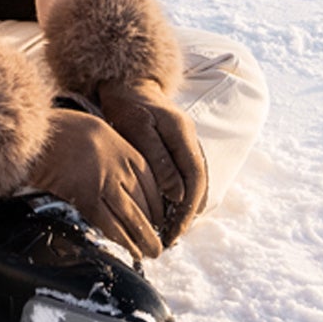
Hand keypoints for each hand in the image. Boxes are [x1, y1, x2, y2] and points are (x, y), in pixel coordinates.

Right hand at [25, 109, 165, 258]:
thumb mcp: (98, 130)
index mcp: (125, 149)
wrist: (35, 134)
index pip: (153, 183)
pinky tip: (131, 251)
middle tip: (160, 241)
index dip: (159, 205)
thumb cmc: (61, 130)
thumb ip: (115, 153)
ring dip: (145, 239)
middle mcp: (119, 166)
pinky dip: (124, 241)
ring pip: (133, 217)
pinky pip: (111, 225)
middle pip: (146, 202)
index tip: (161, 217)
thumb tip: (125, 178)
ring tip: (152, 252)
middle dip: (155, 226)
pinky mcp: (87, 197)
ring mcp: (104, 182)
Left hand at [90, 85, 206, 244]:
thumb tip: (176, 194)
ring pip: (194, 183)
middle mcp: (190, 139)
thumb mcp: (138, 129)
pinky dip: (179, 197)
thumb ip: (158, 160)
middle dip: (186, 215)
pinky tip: (167, 212)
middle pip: (198, 185)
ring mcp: (186, 142)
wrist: (125, 82)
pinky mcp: (177, 146)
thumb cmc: (126, 104)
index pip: (194, 179)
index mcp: (183, 134)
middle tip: (170, 239)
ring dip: (184, 208)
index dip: (187, 209)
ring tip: (169, 231)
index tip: (174, 232)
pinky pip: (185, 176)